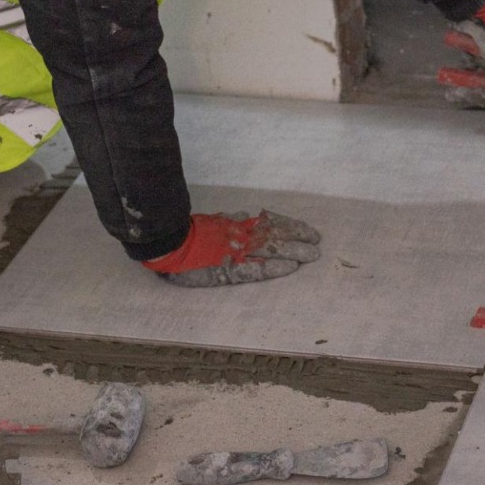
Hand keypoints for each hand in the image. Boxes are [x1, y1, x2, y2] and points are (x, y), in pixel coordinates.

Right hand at [142, 210, 321, 287]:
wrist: (167, 244)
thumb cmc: (187, 234)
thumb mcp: (210, 223)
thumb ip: (227, 221)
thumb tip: (242, 215)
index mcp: (236, 227)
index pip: (270, 226)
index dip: (291, 228)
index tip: (309, 232)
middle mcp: (239, 238)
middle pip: (274, 238)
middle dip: (298, 241)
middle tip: (317, 245)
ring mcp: (234, 254)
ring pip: (270, 251)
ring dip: (292, 253)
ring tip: (311, 255)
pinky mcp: (227, 270)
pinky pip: (254, 270)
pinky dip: (272, 268)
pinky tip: (289, 268)